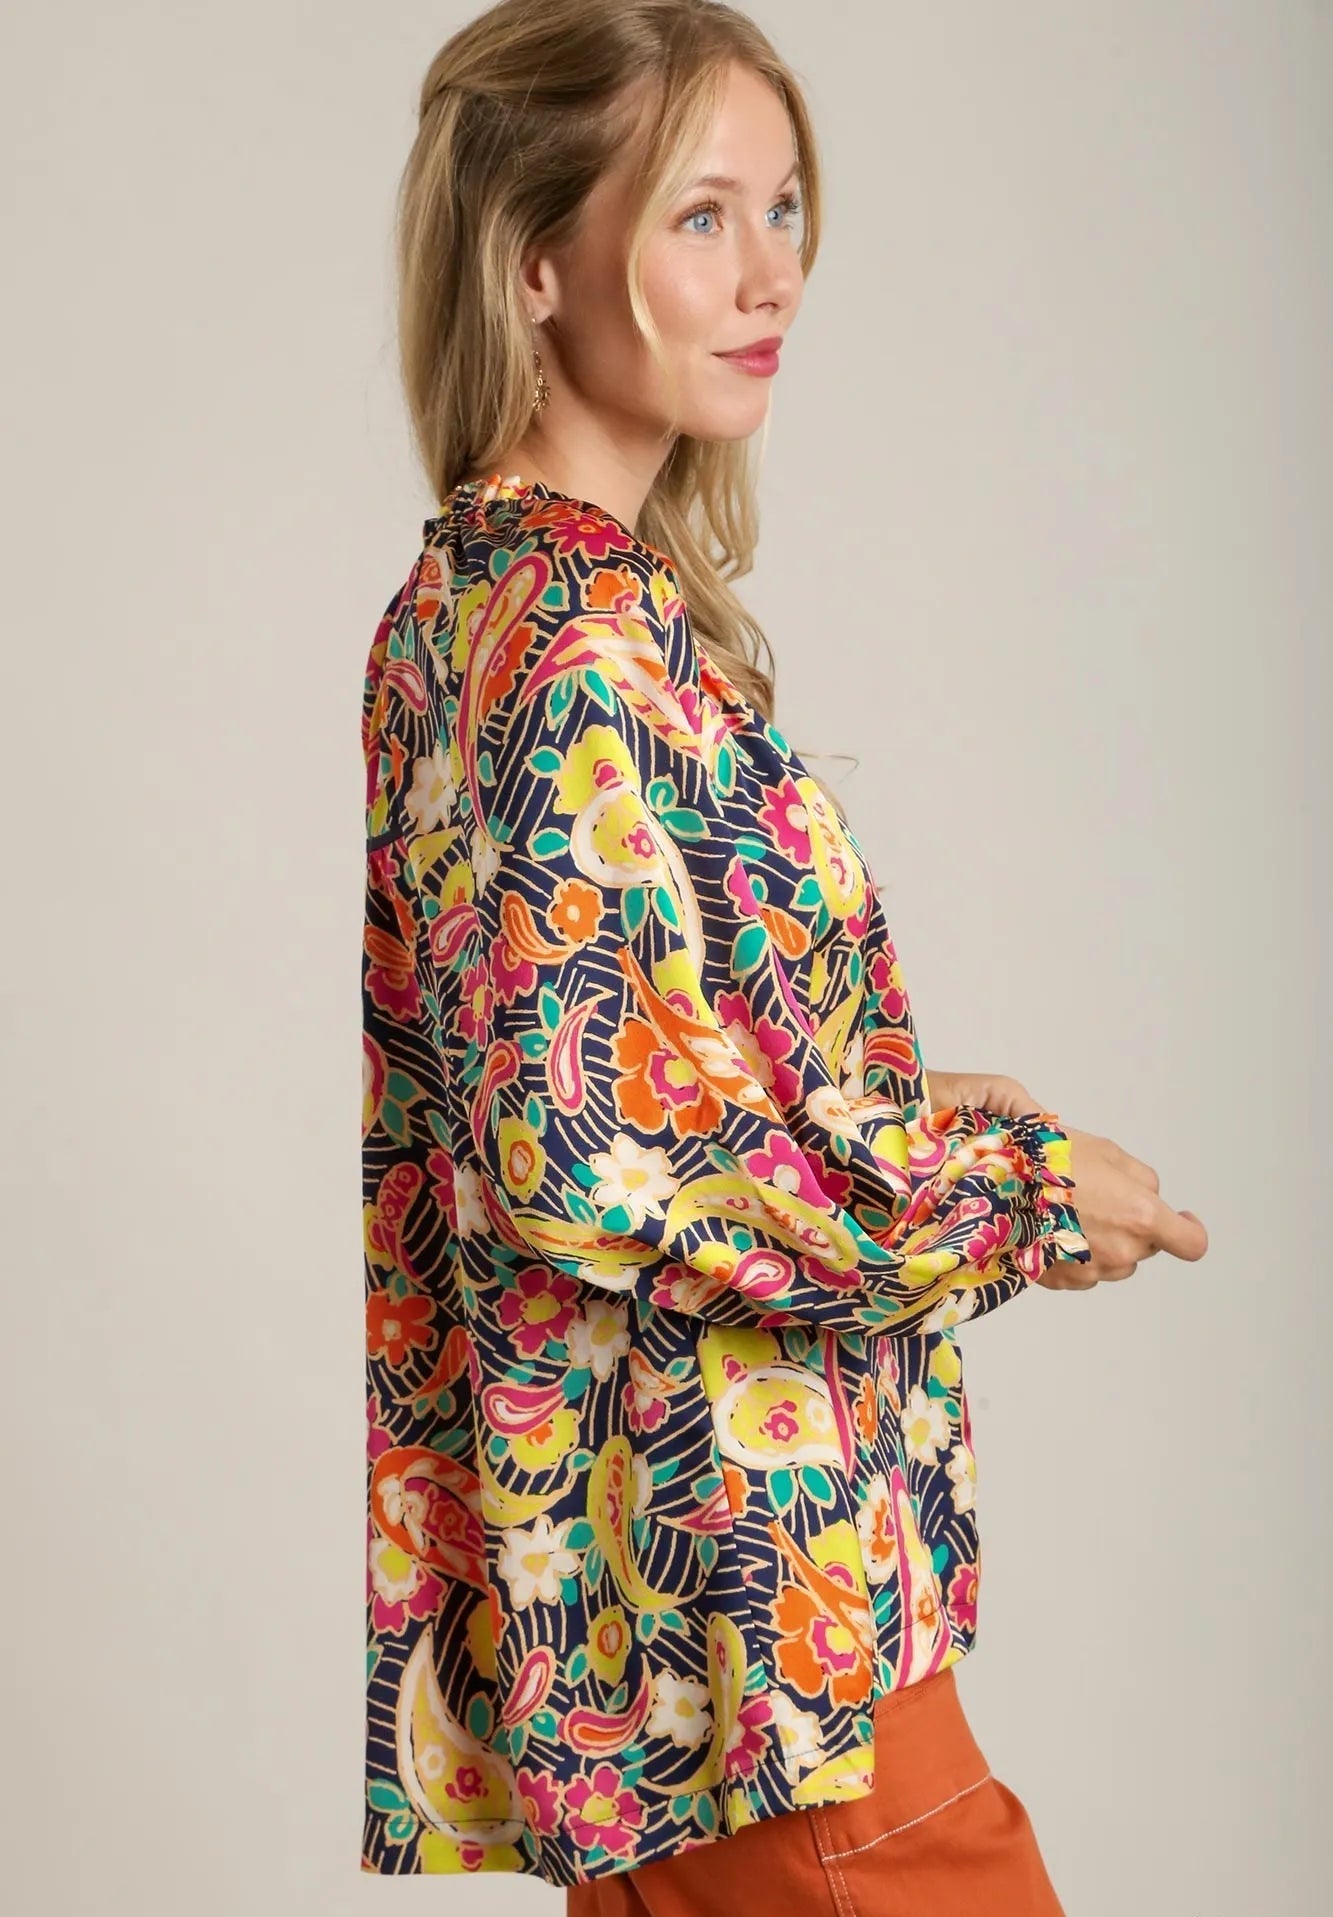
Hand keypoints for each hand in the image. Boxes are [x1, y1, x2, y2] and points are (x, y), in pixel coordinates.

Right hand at [925, 1070, 1210, 1289]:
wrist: (997, 1185)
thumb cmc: (1050, 1161)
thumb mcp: (1107, 1151)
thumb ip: (1140, 1178)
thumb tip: (1149, 1196)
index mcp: (1141, 1216)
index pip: (1191, 1243)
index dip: (1190, 1230)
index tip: (1183, 1221)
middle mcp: (1123, 1251)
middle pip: (1145, 1246)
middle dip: (1131, 1225)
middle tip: (1098, 1198)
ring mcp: (1092, 1270)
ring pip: (1114, 1259)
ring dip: (1103, 1242)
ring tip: (1069, 1212)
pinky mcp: (1063, 1281)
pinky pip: (1083, 1269)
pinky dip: (1075, 1253)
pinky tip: (1052, 1227)